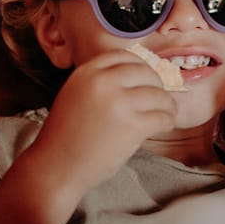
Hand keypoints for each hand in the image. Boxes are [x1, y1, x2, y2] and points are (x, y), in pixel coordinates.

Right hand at [35, 49, 176, 195]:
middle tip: (159, 98)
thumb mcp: (74, 95)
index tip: (146, 77)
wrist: (56, 166)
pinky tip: (164, 125)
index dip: (140, 66)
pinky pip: (162, 116)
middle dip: (157, 85)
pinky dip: (167, 120)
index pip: (124, 57)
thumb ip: (98, 83)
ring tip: (166, 113)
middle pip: (145, 73)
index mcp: (87, 73)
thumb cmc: (65, 136)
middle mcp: (103, 83)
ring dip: (167, 105)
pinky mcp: (132, 125)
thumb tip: (134, 78)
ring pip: (158, 95)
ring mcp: (119, 103)